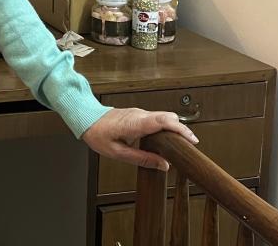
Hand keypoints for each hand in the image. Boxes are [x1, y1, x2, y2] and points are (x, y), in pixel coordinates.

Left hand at [81, 108, 199, 170]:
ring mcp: (139, 112)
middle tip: (190, 145)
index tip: (192, 139)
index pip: (163, 121)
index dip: (180, 129)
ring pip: (163, 116)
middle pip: (168, 116)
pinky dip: (166, 126)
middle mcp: (139, 114)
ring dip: (175, 128)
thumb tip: (163, 165)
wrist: (86, 118)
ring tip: (181, 144)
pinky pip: (156, 118)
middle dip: (182, 129)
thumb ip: (142, 159)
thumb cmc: (98, 134)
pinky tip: (167, 138)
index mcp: (135, 123)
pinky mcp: (138, 114)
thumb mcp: (118, 153)